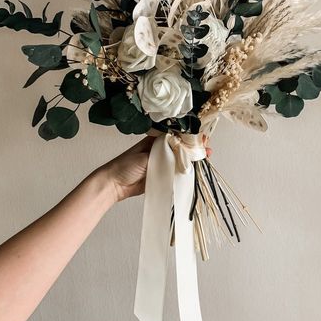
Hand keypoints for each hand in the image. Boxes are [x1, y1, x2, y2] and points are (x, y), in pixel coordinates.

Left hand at [88, 135, 212, 203]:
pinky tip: (195, 171)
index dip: (190, 137)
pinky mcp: (161, 176)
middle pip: (181, 148)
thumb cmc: (125, 165)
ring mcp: (161, 164)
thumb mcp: (146, 154)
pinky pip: (175, 173)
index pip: (176, 136)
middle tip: (207, 149)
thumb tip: (181, 145)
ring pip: (180, 160)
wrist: (113, 184)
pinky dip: (185, 172)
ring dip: (192, 160)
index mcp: (155, 141)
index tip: (202, 138)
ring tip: (206, 158)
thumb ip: (163, 152)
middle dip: (194, 148)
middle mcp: (160, 151)